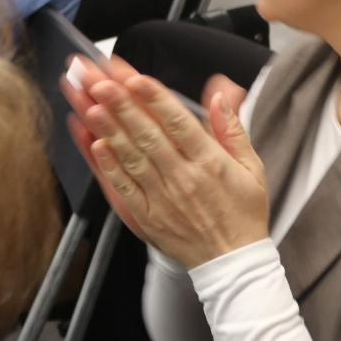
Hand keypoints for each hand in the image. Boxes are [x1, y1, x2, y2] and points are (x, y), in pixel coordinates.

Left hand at [61, 56, 269, 268]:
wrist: (232, 263)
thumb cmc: (242, 212)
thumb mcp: (251, 166)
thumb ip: (232, 127)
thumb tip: (222, 92)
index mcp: (210, 163)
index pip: (178, 123)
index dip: (155, 99)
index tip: (136, 78)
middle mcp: (183, 179)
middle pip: (148, 135)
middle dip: (122, 105)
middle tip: (100, 81)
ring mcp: (161, 199)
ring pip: (131, 158)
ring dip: (108, 129)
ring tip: (89, 104)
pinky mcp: (146, 216)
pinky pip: (123, 188)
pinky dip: (108, 166)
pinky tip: (95, 144)